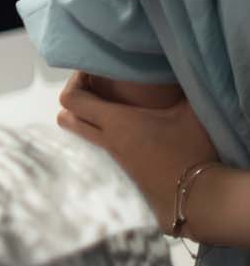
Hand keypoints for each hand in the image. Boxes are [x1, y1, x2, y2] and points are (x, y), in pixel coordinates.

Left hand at [57, 72, 218, 230]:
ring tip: (112, 101)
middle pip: (67, 119)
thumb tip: (183, 69)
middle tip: (96, 85)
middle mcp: (107, 139)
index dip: (75, 81)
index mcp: (116, 122)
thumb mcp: (192, 113)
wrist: (197, 197)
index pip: (72, 100)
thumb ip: (185, 89)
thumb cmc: (192, 151)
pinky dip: (103, 130)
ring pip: (82, 134)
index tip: (91, 70)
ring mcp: (113, 156)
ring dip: (87, 117)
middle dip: (75, 99)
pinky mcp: (124, 167)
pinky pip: (100, 144)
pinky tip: (128, 122)